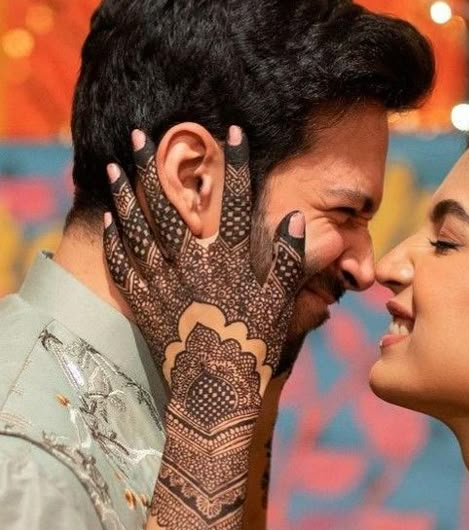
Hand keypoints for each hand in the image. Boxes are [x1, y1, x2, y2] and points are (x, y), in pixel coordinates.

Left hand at [103, 126, 304, 529]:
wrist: (214, 396)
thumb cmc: (252, 350)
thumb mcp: (280, 304)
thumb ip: (288, 260)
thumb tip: (298, 219)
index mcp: (228, 262)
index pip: (233, 202)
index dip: (235, 164)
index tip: (233, 133)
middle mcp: (192, 265)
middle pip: (172, 204)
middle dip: (157, 165)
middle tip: (145, 133)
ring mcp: (163, 284)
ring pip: (139, 228)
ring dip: (127, 194)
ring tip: (118, 165)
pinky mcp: (144, 305)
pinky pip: (124, 265)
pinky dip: (116, 239)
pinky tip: (111, 219)